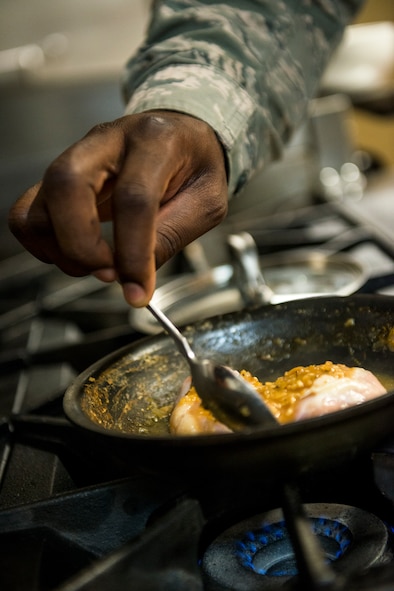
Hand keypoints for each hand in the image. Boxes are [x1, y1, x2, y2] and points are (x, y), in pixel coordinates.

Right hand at [8, 111, 227, 305]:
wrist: (179, 135)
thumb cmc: (195, 165)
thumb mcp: (206, 202)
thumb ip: (172, 236)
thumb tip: (136, 279)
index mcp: (156, 141)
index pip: (133, 198)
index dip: (133, 252)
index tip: (139, 290)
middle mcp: (108, 140)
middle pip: (67, 183)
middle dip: (81, 245)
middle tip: (108, 273)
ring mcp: (77, 157)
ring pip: (40, 202)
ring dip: (62, 250)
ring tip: (97, 266)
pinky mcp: (60, 176)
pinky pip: (28, 212)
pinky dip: (42, 243)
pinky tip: (72, 253)